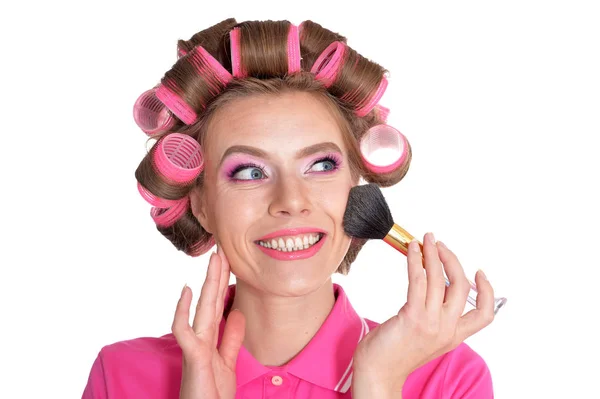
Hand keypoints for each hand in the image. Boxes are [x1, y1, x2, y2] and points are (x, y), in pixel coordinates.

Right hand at [172, 245, 245, 398]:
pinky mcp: (193, 356)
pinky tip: (187, 290)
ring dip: (208, 282)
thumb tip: (236, 313)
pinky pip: (185, 330)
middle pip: (211, 300)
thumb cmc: (212, 394)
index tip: (229, 261)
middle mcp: (201, 338)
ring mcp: (196, 345)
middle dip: (218, 275)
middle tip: (223, 249)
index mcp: (210, 338)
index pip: (218, 304)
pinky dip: (183, 310)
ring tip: (214, 259)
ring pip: (203, 308)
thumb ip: (231, 338)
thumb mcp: (227, 362)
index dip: (223, 283)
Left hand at [352, 233, 495, 393]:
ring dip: (434, 253)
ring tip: (426, 239)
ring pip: (441, 279)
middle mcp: (447, 330)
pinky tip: (412, 249)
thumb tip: (429, 285)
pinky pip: (419, 280)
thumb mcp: (423, 337)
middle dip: (452, 259)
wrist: (378, 374)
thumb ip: (432, 317)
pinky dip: (416, 260)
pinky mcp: (412, 317)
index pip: (485, 315)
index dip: (488, 291)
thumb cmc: (393, 353)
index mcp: (454, 337)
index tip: (479, 272)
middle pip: (462, 286)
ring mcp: (431, 323)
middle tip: (439, 245)